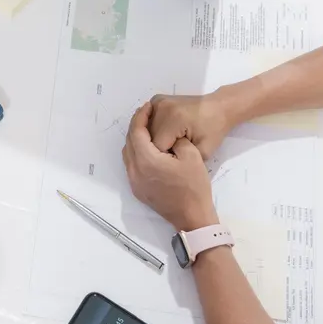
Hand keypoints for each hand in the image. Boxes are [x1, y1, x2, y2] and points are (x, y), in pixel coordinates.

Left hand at [122, 103, 217, 231]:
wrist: (193, 217)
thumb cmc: (194, 186)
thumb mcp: (192, 156)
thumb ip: (176, 140)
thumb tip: (168, 136)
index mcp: (146, 161)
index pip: (136, 132)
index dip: (140, 117)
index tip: (147, 106)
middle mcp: (135, 171)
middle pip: (129, 142)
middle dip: (136, 126)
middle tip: (146, 115)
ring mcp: (135, 182)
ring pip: (128, 155)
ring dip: (135, 140)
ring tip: (148, 130)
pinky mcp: (138, 190)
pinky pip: (132, 166)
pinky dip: (136, 153)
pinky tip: (149, 149)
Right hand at [146, 92, 235, 159]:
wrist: (219, 107)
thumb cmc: (214, 129)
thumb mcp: (203, 151)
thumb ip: (183, 159)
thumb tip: (165, 162)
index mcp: (173, 119)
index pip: (157, 147)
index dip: (166, 157)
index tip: (177, 159)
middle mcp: (161, 108)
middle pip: (149, 137)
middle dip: (160, 148)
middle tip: (175, 151)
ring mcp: (157, 102)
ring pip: (146, 129)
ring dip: (155, 139)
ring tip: (172, 141)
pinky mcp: (156, 100)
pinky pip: (148, 120)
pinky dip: (154, 128)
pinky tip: (166, 132)